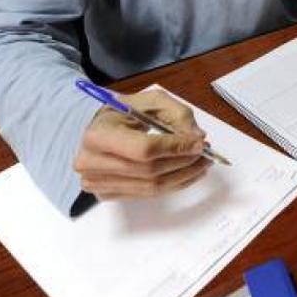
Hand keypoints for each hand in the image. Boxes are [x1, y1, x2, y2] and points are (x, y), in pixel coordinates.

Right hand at [73, 89, 209, 199]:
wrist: (98, 129)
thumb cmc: (122, 113)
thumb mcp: (150, 101)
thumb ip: (177, 114)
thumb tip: (197, 138)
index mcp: (98, 135)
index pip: (143, 149)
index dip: (175, 148)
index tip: (199, 143)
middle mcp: (92, 163)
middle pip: (149, 170)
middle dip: (184, 162)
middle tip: (205, 153)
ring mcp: (97, 183)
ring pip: (151, 187)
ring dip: (183, 176)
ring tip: (201, 164)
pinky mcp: (106, 194)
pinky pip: (147, 195)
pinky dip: (173, 185)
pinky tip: (187, 174)